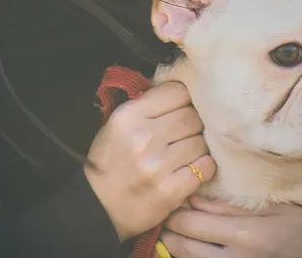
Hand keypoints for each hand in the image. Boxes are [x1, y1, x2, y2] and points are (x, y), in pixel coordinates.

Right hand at [84, 82, 215, 242]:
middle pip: (192, 116)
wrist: (97, 208)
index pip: (177, 92)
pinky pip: (204, 168)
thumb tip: (180, 93)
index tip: (181, 108)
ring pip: (200, 142)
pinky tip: (192, 168)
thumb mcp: (117, 124)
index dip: (183, 99)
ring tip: (186, 151)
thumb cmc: (108, 161)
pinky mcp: (170, 192)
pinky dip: (203, 167)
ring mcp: (158, 166)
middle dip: (193, 123)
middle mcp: (144, 138)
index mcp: (129, 116)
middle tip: (186, 132)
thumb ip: (146, 106)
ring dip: (198, 146)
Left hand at [161, 196, 301, 256]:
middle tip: (162, 218)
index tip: (167, 202)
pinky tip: (190, 251)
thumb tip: (194, 199)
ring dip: (176, 250)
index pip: (193, 224)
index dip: (174, 213)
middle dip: (169, 233)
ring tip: (170, 235)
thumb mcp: (270, 208)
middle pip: (186, 248)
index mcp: (244, 234)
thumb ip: (229, 206)